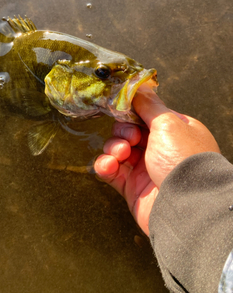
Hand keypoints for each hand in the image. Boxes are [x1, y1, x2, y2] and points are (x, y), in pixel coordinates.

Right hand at [94, 86, 219, 234]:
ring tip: (121, 154)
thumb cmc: (184, 161)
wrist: (186, 205)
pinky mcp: (131, 186)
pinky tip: (109, 165)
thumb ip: (149, 105)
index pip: (145, 114)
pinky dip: (105, 165)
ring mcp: (144, 168)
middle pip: (127, 130)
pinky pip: (110, 171)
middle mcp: (159, 148)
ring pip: (116, 149)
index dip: (131, 111)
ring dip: (113, 147)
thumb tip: (139, 86)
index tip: (120, 108)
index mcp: (173, 130)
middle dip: (122, 131)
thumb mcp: (168, 122)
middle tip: (130, 138)